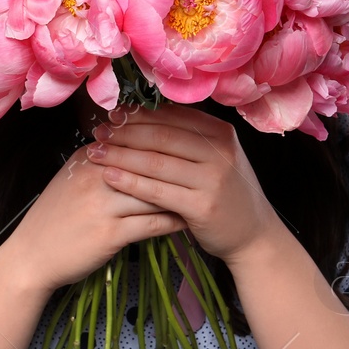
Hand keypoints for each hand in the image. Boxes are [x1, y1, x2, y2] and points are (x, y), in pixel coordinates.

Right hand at [0, 143, 188, 295]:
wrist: (30, 256)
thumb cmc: (54, 218)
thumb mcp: (72, 179)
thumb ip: (101, 161)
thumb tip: (136, 146)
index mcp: (87, 158)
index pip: (136, 140)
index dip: (166, 141)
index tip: (192, 144)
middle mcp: (95, 176)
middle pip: (149, 163)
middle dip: (180, 165)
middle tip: (207, 167)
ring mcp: (102, 205)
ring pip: (155, 193)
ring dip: (182, 194)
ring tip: (204, 194)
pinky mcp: (109, 235)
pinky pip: (152, 224)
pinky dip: (173, 222)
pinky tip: (189, 221)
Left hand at [82, 103, 287, 264]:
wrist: (253, 234)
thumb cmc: (226, 194)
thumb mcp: (216, 158)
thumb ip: (189, 138)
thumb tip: (144, 115)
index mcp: (221, 133)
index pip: (173, 116)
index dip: (140, 114)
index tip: (114, 114)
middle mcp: (220, 152)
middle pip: (162, 136)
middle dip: (125, 132)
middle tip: (99, 132)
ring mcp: (213, 180)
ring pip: (156, 162)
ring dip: (121, 155)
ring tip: (95, 152)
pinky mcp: (202, 207)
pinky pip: (157, 191)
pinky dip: (130, 182)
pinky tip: (109, 176)